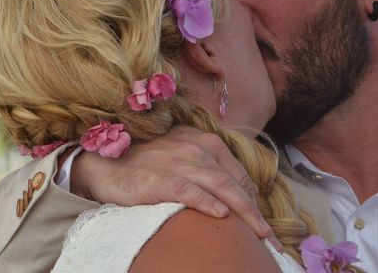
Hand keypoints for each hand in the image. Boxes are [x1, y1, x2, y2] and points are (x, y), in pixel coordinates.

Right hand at [70, 126, 280, 248]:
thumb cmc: (148, 164)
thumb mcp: (182, 156)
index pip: (238, 174)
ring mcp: (180, 162)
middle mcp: (197, 148)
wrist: (107, 165)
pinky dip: (208, 203)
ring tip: (258, 234)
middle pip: (235, 183)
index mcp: (205, 141)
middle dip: (255, 212)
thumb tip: (234, 197)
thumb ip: (207, 168)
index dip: (254, 200)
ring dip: (244, 213)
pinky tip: (222, 216)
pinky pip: (191, 192)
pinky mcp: (162, 179)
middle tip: (269, 236)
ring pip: (221, 188)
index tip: (264, 222)